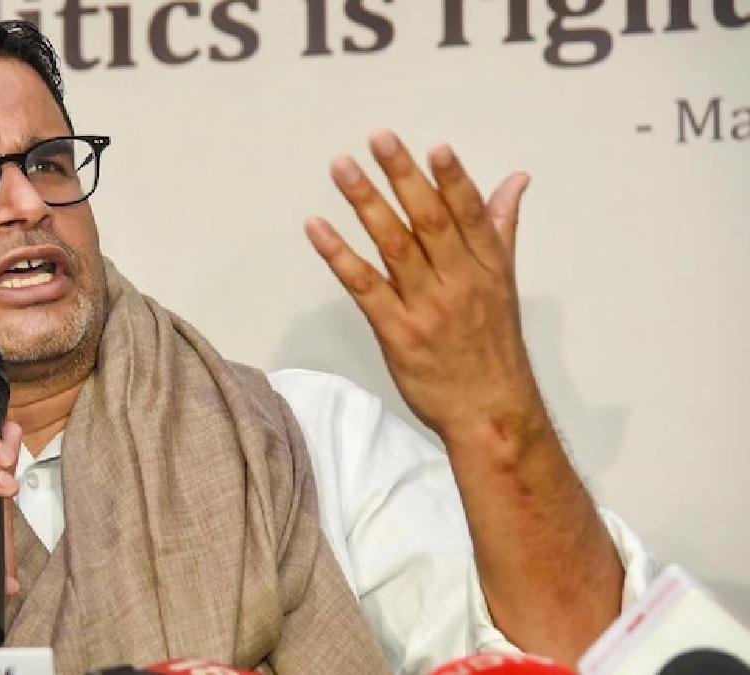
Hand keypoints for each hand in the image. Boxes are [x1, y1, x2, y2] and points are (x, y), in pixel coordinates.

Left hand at [305, 130, 544, 452]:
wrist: (490, 413)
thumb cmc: (494, 348)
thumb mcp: (505, 284)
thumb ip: (501, 227)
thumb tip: (514, 179)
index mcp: (487, 268)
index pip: (470, 213)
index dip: (452, 178)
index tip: (435, 146)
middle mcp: (459, 282)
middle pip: (428, 220)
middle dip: (403, 175)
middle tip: (378, 138)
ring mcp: (427, 307)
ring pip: (394, 245)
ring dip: (366, 202)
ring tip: (342, 167)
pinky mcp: (396, 332)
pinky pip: (364, 287)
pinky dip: (339, 255)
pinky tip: (317, 228)